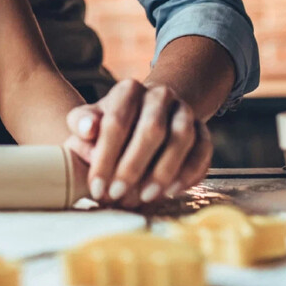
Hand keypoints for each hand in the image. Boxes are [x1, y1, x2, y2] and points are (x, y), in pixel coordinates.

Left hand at [63, 79, 211, 208]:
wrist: (149, 113)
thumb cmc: (113, 122)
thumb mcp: (90, 119)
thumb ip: (82, 123)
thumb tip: (87, 129)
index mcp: (128, 89)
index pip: (116, 121)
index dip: (105, 157)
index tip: (97, 186)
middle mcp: (160, 95)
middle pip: (151, 129)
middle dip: (133, 167)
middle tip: (118, 195)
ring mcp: (184, 111)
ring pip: (181, 138)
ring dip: (164, 171)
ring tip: (145, 196)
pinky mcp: (203, 129)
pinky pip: (203, 150)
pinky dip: (190, 172)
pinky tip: (172, 191)